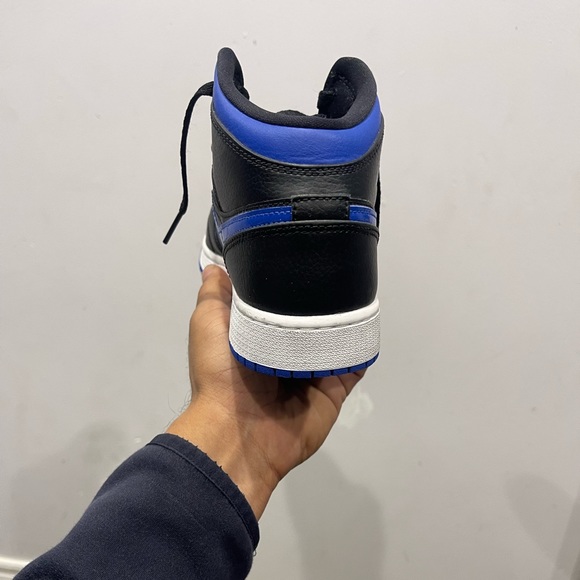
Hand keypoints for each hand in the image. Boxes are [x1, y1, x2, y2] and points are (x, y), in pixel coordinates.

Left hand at [167, 266, 365, 517]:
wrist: (238, 432)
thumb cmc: (219, 374)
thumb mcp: (207, 325)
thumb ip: (214, 296)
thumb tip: (216, 266)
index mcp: (258, 339)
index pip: (277, 304)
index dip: (286, 282)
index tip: (299, 251)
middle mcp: (286, 354)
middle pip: (310, 321)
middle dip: (320, 299)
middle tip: (336, 265)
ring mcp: (313, 373)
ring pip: (334, 339)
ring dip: (343, 319)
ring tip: (357, 285)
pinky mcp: (334, 390)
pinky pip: (353, 364)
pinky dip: (360, 346)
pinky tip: (366, 319)